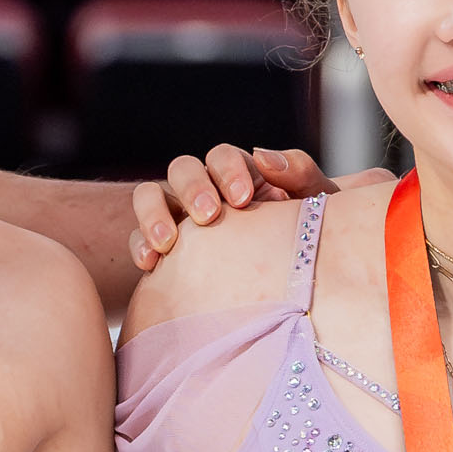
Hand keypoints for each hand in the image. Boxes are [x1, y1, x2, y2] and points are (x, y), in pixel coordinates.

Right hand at [127, 142, 329, 270]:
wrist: (292, 295)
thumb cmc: (308, 242)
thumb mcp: (315, 207)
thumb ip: (300, 174)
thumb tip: (265, 155)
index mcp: (241, 177)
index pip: (223, 157)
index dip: (228, 170)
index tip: (242, 199)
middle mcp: (206, 191)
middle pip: (183, 169)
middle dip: (192, 188)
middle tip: (208, 216)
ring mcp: (179, 219)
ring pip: (150, 195)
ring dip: (154, 212)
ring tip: (167, 241)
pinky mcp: (163, 251)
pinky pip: (137, 238)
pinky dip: (139, 245)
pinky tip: (151, 264)